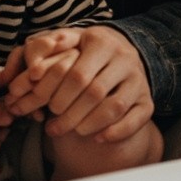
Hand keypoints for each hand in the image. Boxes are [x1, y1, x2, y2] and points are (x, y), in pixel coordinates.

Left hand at [4, 26, 152, 143]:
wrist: (120, 53)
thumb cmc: (84, 52)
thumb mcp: (66, 42)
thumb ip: (45, 48)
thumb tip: (33, 67)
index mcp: (102, 41)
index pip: (78, 75)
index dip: (57, 97)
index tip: (43, 110)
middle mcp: (125, 58)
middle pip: (95, 93)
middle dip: (70, 115)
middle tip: (53, 128)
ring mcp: (139, 79)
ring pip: (116, 107)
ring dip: (90, 125)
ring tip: (74, 132)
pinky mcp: (147, 99)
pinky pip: (137, 118)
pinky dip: (117, 132)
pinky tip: (99, 138)